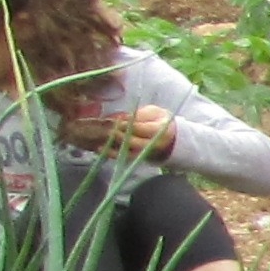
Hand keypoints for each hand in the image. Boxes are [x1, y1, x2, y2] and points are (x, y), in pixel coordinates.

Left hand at [57, 101, 172, 159]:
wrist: (172, 138)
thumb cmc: (159, 120)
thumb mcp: (152, 112)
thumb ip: (137, 115)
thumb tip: (119, 118)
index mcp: (160, 130)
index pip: (140, 128)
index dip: (126, 125)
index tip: (114, 121)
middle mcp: (154, 144)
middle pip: (133, 142)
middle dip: (117, 136)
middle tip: (103, 130)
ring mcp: (147, 154)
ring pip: (127, 153)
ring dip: (111, 149)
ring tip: (97, 144)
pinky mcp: (139, 158)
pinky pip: (124, 157)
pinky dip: (111, 154)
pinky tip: (99, 149)